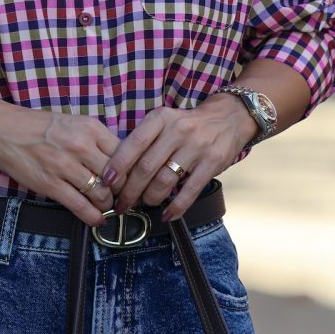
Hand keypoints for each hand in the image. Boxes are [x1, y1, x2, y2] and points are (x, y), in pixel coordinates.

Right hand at [0, 100, 119, 224]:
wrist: (5, 130)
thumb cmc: (41, 127)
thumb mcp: (74, 123)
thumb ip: (96, 139)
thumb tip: (120, 162)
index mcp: (90, 127)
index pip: (124, 153)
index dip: (131, 171)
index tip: (132, 180)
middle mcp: (81, 145)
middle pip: (116, 176)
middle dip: (122, 191)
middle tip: (122, 198)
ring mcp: (65, 166)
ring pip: (101, 193)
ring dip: (106, 205)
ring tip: (105, 207)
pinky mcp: (51, 184)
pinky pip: (80, 206)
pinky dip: (93, 217)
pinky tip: (96, 219)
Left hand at [99, 96, 257, 221]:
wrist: (227, 118)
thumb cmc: (187, 125)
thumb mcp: (164, 122)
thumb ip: (144, 141)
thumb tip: (118, 172)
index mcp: (161, 118)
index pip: (134, 143)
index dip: (118, 165)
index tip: (107, 182)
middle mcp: (178, 130)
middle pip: (146, 166)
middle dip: (130, 190)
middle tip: (121, 203)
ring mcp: (197, 146)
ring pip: (165, 180)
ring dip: (150, 198)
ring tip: (144, 204)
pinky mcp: (212, 162)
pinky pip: (189, 190)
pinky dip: (176, 207)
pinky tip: (167, 215)